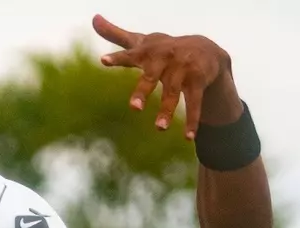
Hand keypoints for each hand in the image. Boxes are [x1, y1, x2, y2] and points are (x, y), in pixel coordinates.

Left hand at [94, 15, 236, 137]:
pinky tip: (188, 137)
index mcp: (147, 52)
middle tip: (134, 108)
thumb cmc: (163, 49)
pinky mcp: (198, 79)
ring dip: (167, 110)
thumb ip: (116, 35)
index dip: (117, 58)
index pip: (129, 55)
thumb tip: (94, 18)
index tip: (103, 61)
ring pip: (173, 92)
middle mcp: (165, 58)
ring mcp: (182, 68)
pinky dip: (192, 120)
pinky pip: (194, 102)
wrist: (205, 48)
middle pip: (152, 76)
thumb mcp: (141, 42)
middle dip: (143, 91)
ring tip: (159, 128)